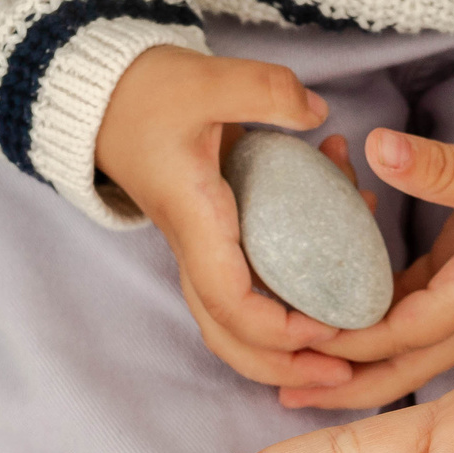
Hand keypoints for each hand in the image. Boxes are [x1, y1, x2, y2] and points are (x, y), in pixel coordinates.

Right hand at [93, 46, 354, 391]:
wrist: (106, 96)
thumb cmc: (148, 92)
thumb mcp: (205, 77)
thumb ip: (263, 90)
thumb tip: (317, 114)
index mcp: (196, 223)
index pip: (231, 304)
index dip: (281, 329)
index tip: (332, 325)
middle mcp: (198, 250)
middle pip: (232, 338)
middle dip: (287, 367)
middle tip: (345, 374)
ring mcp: (205, 250)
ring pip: (240, 325)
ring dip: (291, 348)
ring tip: (346, 350)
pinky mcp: (218, 240)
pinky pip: (255, 288)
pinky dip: (297, 294)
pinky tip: (346, 252)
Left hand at [280, 129, 453, 410]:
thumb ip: (438, 167)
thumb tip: (378, 146)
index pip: (406, 333)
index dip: (354, 339)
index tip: (303, 334)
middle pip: (399, 372)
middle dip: (342, 387)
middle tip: (287, 394)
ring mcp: (453, 311)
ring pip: (393, 356)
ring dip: (345, 365)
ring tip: (291, 373)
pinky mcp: (442, 295)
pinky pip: (394, 327)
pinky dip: (359, 328)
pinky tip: (322, 325)